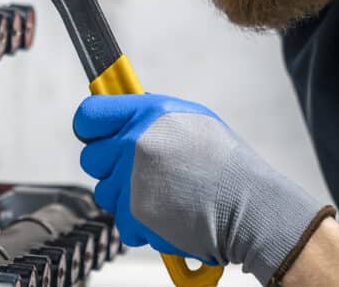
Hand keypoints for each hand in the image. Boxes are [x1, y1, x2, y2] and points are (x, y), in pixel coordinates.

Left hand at [74, 94, 326, 284]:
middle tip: (142, 173)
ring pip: (104, 192)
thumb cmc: (226, 164)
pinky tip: (167, 214)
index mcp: (147, 113)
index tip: (98, 136)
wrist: (250, 207)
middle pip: (90, 158)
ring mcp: (132, 179)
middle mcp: (134, 142)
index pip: (88, 115)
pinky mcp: (135, 214)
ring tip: (163, 194)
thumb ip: (149, 118)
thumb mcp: (190, 119)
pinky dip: (140, 225)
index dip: (91, 129)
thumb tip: (121, 117)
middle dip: (111, 167)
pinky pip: (120, 222)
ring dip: (125, 197)